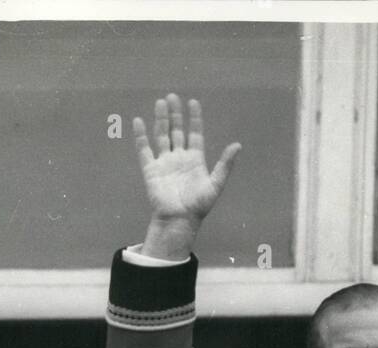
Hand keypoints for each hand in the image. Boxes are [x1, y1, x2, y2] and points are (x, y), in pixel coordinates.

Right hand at [134, 94, 240, 259]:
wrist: (180, 220)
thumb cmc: (199, 206)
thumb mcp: (216, 184)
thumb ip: (225, 165)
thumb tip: (238, 145)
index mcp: (195, 159)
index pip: (194, 133)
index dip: (194, 118)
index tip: (193, 102)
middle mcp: (179, 157)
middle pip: (176, 130)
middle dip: (175, 114)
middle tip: (172, 97)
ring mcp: (164, 162)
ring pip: (162, 136)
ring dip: (161, 120)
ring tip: (160, 102)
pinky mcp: (151, 169)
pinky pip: (144, 150)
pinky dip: (141, 136)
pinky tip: (139, 121)